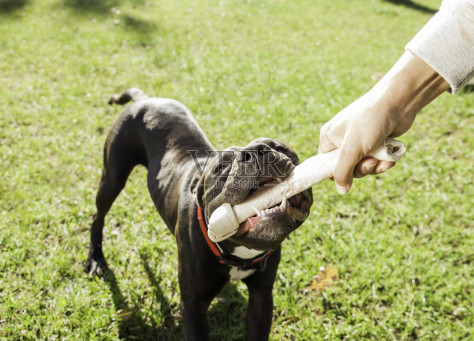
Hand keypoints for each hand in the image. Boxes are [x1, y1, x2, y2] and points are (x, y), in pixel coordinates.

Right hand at [318, 51, 448, 193]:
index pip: (326, 166)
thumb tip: (341, 190)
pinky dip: (383, 161)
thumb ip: (342, 171)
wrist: (398, 101)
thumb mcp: (352, 149)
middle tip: (371, 162)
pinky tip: (390, 158)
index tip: (349, 177)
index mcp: (329, 138)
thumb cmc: (370, 120)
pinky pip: (375, 160)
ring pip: (363, 166)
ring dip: (375, 166)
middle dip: (361, 169)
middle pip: (347, 169)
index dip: (338, 174)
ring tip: (383, 159)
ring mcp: (359, 141)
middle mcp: (342, 140)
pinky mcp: (374, 142)